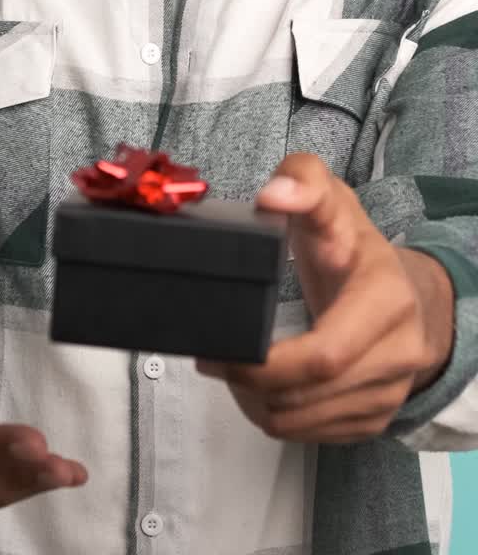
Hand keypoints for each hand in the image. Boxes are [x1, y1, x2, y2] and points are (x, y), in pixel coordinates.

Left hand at [195, 153, 454, 443]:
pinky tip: (258, 390)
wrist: (406, 293)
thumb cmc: (354, 244)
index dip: (265, 363)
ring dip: (256, 404)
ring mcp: (389, 393)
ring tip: (230, 372)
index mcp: (385, 300)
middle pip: (309, 394)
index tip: (220, 351)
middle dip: (248, 384)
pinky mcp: (375, 418)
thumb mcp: (331, 199)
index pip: (324, 354)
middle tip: (211, 360)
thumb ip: (302, 181)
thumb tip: (273, 195)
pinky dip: (278, 418)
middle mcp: (397, 354)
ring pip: (305, 422)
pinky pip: (314, 436)